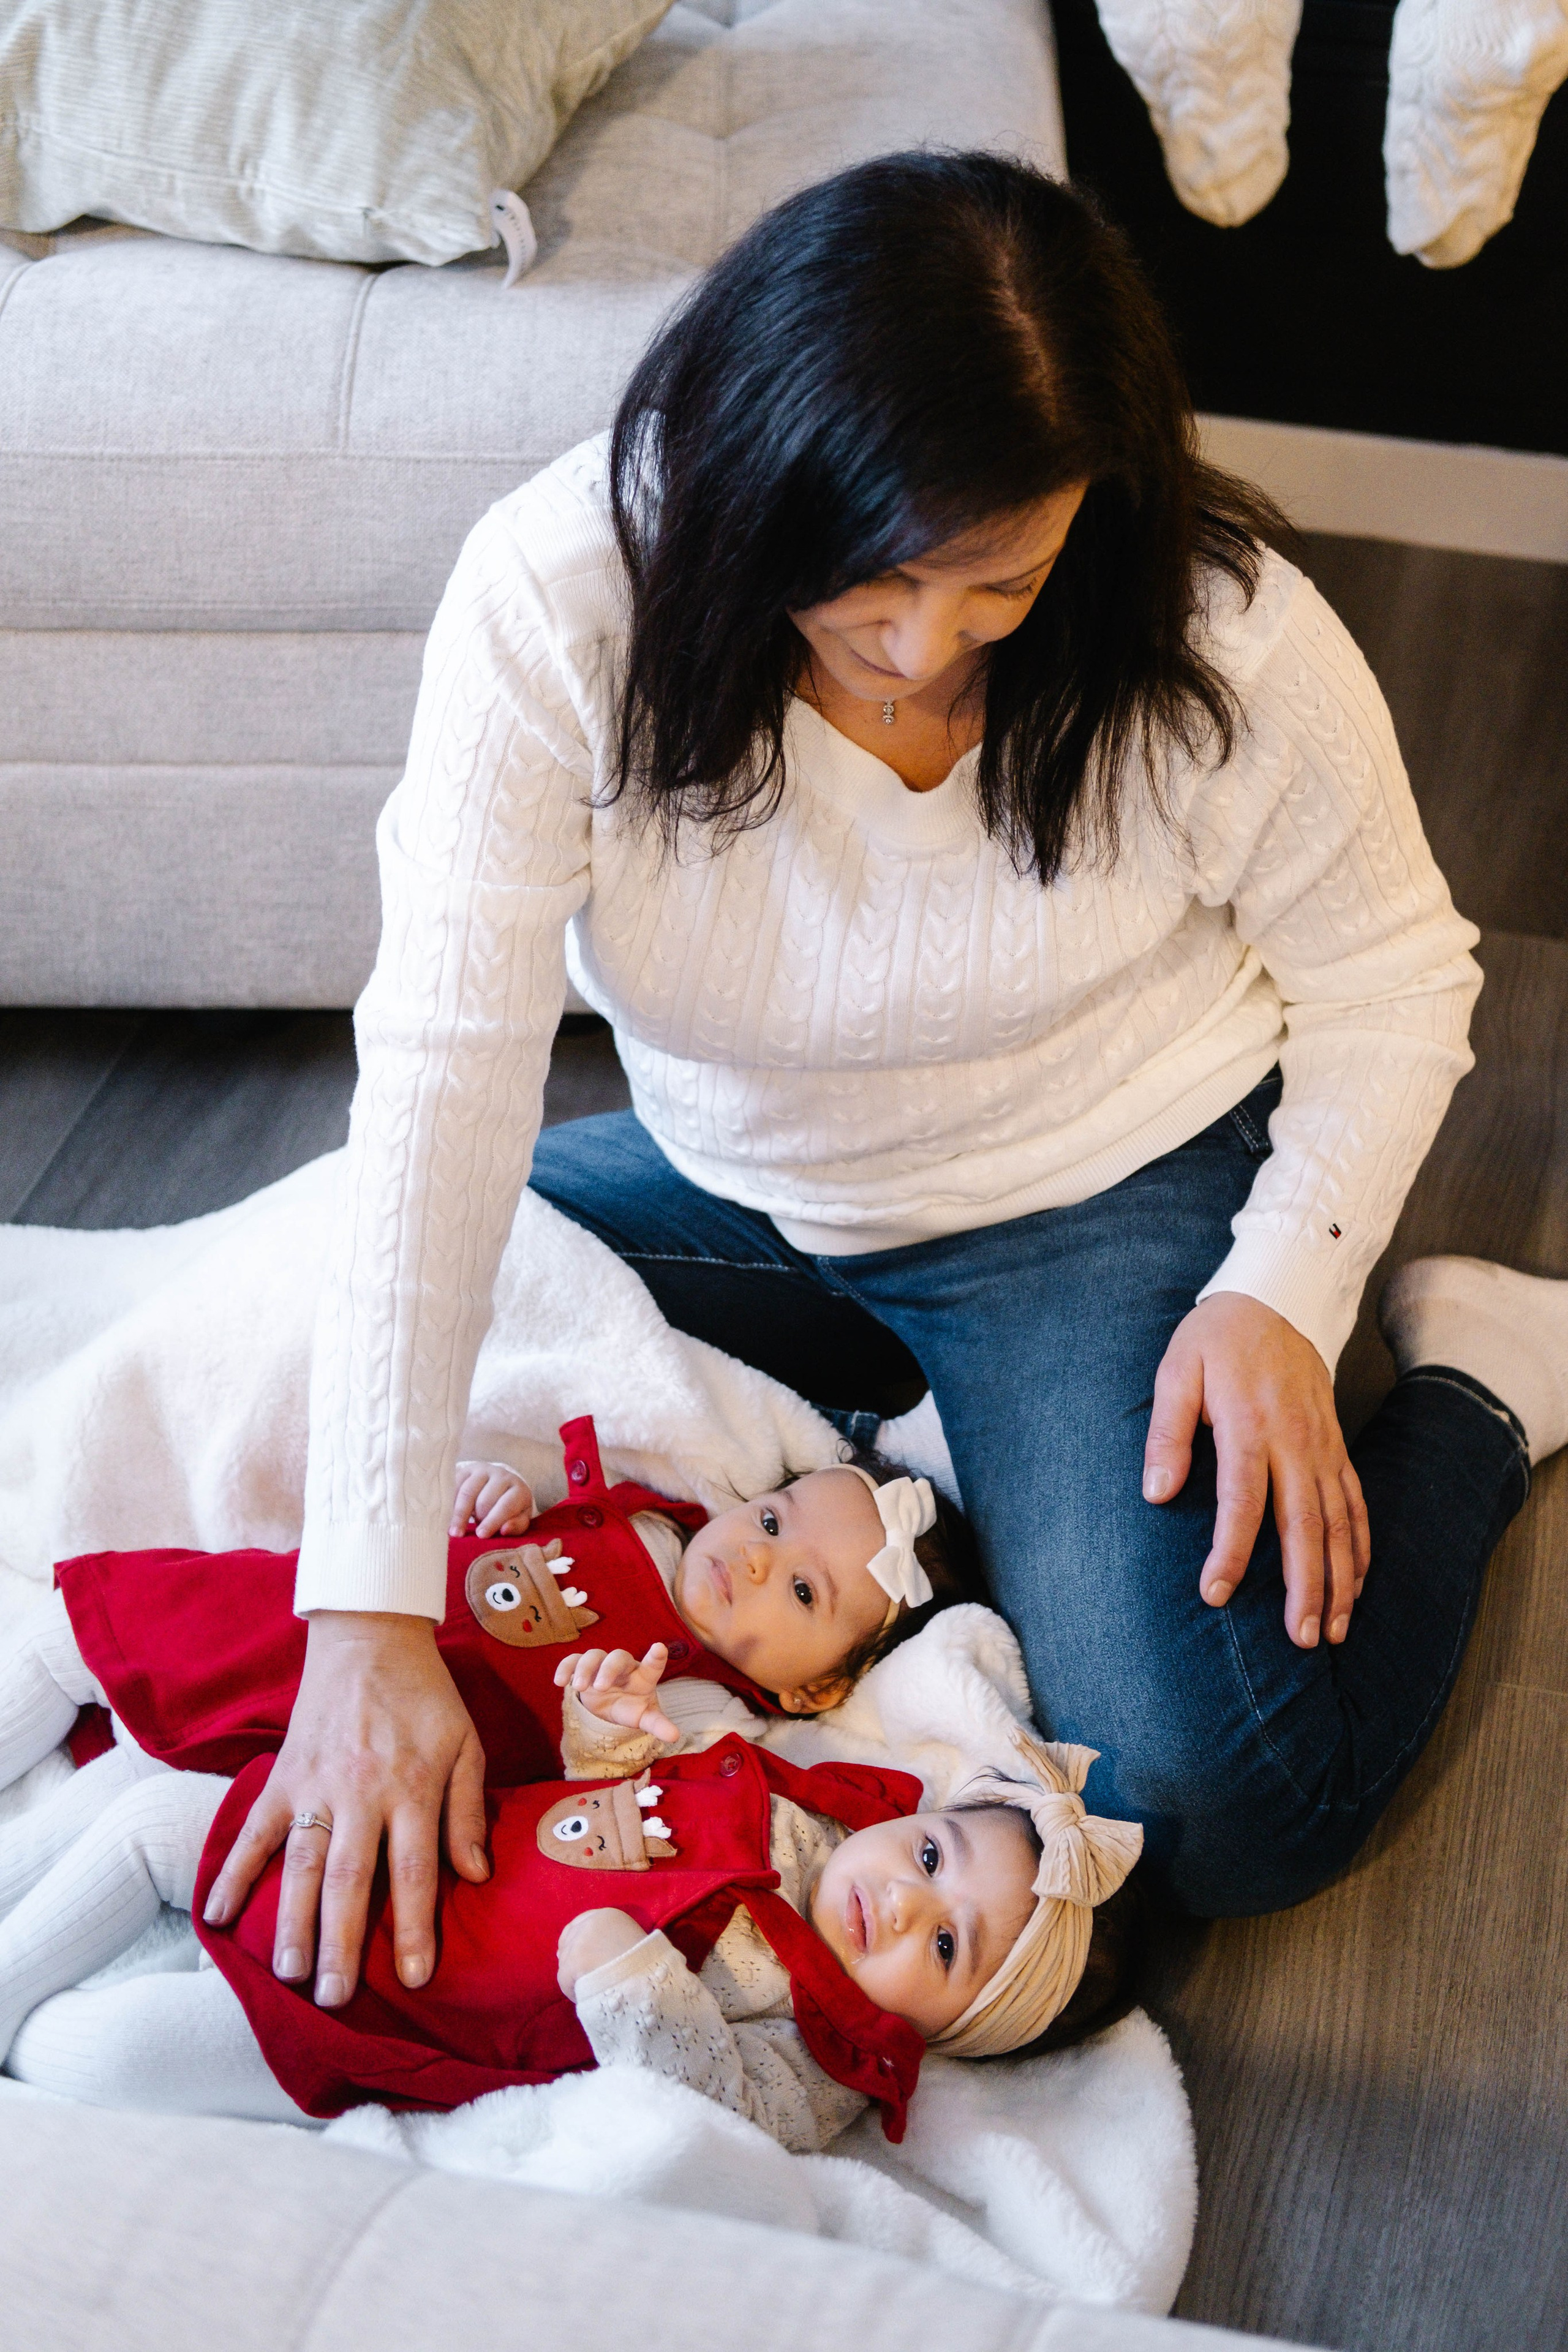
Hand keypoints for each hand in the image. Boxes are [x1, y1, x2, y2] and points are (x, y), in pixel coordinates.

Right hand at [201, 1612, 488, 2003]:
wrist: (369, 1637)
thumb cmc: (426, 1696)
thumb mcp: (466, 1744)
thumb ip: (468, 1811)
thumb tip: (477, 1876)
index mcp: (412, 1788)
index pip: (414, 1870)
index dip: (413, 1927)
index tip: (413, 1978)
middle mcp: (361, 1793)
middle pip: (351, 1879)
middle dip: (342, 1943)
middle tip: (334, 1997)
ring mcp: (315, 1785)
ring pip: (301, 1863)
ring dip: (292, 1920)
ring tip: (288, 1972)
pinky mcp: (282, 1776)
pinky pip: (254, 1831)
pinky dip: (232, 1872)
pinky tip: (217, 1916)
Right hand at [451, 1459, 534, 1537]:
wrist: (501, 1485)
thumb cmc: (511, 1508)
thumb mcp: (519, 1518)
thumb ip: (516, 1526)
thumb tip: (504, 1530)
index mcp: (518, 1489)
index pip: (506, 1505)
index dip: (493, 1521)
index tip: (481, 1535)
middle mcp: (502, 1476)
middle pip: (485, 1500)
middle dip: (478, 1518)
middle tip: (473, 1534)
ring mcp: (483, 1470)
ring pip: (468, 1492)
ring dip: (460, 1514)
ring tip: (455, 1532)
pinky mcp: (467, 1470)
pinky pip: (455, 1486)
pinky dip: (451, 1503)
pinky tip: (449, 1517)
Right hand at [554, 1643, 678, 1742]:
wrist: (611, 1707)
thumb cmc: (633, 1707)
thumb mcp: (646, 1717)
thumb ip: (659, 1725)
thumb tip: (675, 1736)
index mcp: (643, 1676)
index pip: (653, 1665)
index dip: (656, 1657)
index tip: (660, 1648)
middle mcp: (623, 1666)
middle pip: (618, 1657)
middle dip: (609, 1669)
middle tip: (600, 1686)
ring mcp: (601, 1665)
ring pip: (593, 1656)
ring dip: (585, 1669)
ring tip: (579, 1687)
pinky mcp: (583, 1669)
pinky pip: (573, 1661)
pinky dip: (566, 1668)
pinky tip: (560, 1682)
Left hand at [557, 1908, 645, 1997]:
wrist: (648, 1982)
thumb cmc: (645, 1964)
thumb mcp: (629, 1940)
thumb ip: (607, 1940)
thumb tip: (574, 1950)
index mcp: (609, 1915)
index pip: (580, 1922)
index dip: (576, 1940)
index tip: (579, 1957)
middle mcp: (592, 1922)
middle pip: (569, 1940)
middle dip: (572, 1958)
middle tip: (582, 1976)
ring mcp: (580, 1941)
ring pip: (566, 1961)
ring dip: (575, 1976)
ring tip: (590, 1988)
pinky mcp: (573, 1962)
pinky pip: (565, 1979)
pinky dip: (572, 1990)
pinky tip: (585, 1997)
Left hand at [1143, 1293, 1369, 1649]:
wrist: (1276, 1297)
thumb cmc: (1216, 1339)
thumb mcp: (1177, 1370)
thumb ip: (1166, 1433)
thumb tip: (1156, 1494)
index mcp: (1249, 1424)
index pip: (1242, 1501)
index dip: (1231, 1552)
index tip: (1217, 1594)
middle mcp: (1294, 1440)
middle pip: (1305, 1524)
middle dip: (1306, 1586)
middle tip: (1300, 1638)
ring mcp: (1323, 1445)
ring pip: (1338, 1522)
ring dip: (1339, 1578)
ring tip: (1331, 1630)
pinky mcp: (1337, 1445)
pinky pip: (1355, 1503)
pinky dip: (1359, 1546)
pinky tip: (1356, 1583)